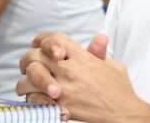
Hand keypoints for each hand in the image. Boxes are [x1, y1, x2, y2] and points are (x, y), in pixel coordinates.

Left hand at [17, 32, 149, 122]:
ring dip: (25, 82)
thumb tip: (100, 37)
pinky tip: (34, 100)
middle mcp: (70, 69)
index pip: (54, 39)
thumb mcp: (112, 65)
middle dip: (27, 60)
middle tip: (26, 66)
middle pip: (36, 56)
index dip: (42, 39)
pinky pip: (35, 98)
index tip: (35, 43)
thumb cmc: (120, 90)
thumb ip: (100, 52)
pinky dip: (32, 99)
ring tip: (24, 87)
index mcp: (82, 56)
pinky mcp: (61, 104)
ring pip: (31, 77)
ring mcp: (64, 87)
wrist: (124, 112)